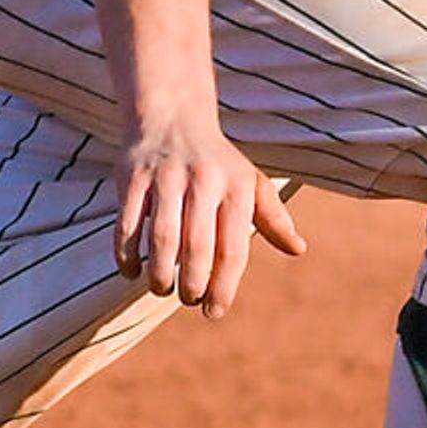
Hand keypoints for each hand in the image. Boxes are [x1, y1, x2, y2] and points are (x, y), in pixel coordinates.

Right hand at [114, 114, 306, 315]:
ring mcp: (166, 177)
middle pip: (198, 246)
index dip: (224, 286)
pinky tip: (132, 272)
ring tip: (163, 289)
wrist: (172, 116)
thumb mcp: (250, 183)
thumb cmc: (217, 162)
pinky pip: (128, 225)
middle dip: (193, 284)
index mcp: (237, 187)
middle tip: (190, 300)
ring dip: (161, 274)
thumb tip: (298, 249)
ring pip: (163, 238)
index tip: (214, 311)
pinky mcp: (133, 177)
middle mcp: (204, 180)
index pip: (233, 248)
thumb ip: (274, 218)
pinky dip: (127, 255)